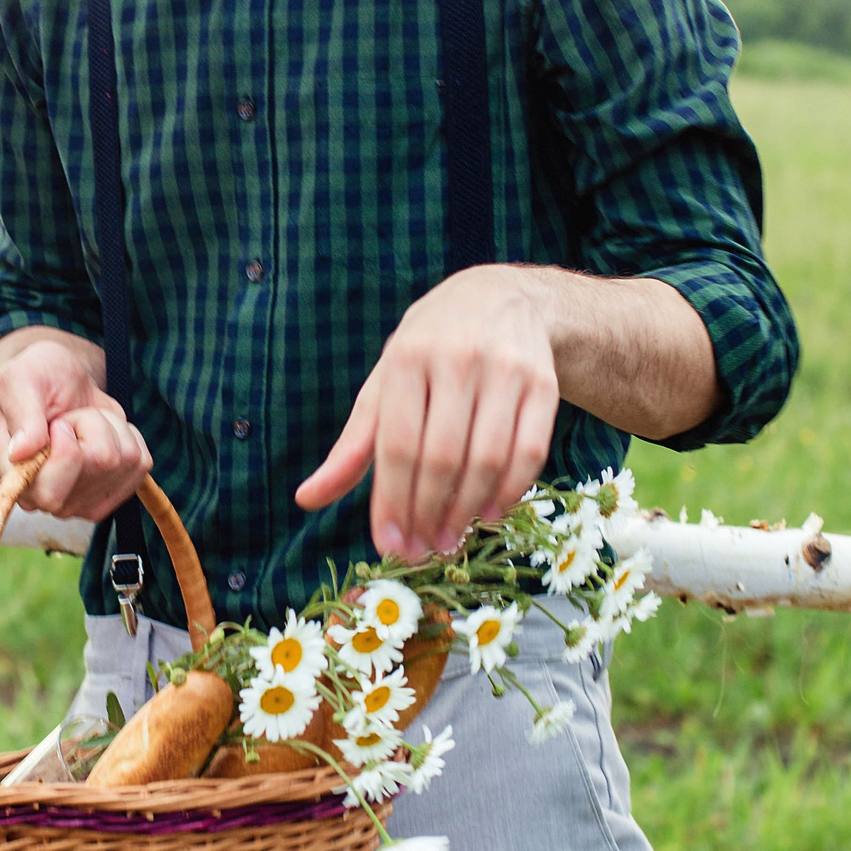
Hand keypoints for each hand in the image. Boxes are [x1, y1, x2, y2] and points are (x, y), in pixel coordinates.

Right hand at [0, 333, 150, 517]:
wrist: (59, 381)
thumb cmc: (34, 378)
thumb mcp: (21, 381)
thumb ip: (21, 415)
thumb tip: (20, 454)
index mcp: (11, 476)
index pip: (49, 491)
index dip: (66, 451)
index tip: (59, 422)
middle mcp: (42, 497)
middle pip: (98, 467)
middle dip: (92, 427)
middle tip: (68, 417)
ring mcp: (78, 500)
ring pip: (121, 461)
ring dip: (106, 425)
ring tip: (81, 418)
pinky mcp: (109, 492)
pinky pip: (139, 464)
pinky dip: (126, 435)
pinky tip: (101, 430)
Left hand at [294, 265, 559, 559]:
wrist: (500, 298)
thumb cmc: (428, 350)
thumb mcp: (384, 385)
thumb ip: (352, 446)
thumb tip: (306, 499)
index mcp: (408, 359)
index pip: (398, 444)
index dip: (392, 501)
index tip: (388, 545)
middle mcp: (458, 359)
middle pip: (442, 456)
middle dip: (429, 513)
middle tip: (422, 551)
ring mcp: (506, 370)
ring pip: (489, 458)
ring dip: (467, 510)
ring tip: (450, 539)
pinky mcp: (544, 383)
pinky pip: (530, 450)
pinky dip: (510, 490)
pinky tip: (489, 513)